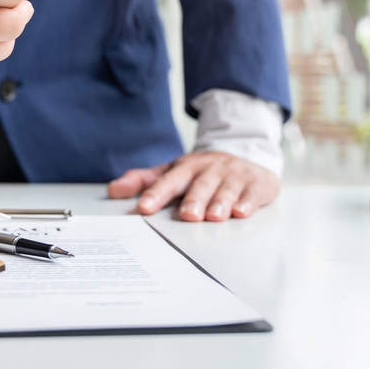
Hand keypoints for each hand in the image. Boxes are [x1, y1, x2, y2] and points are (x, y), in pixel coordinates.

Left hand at [107, 152, 279, 221]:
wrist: (245, 152)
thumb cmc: (203, 170)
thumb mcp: (173, 170)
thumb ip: (144, 181)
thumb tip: (113, 190)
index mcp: (186, 167)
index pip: (169, 181)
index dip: (156, 193)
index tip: (144, 208)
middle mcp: (210, 169)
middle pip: (200, 185)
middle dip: (194, 199)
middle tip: (187, 215)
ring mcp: (234, 175)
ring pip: (226, 189)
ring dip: (220, 202)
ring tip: (214, 216)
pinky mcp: (256, 183)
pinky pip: (252, 193)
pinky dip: (248, 202)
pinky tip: (242, 212)